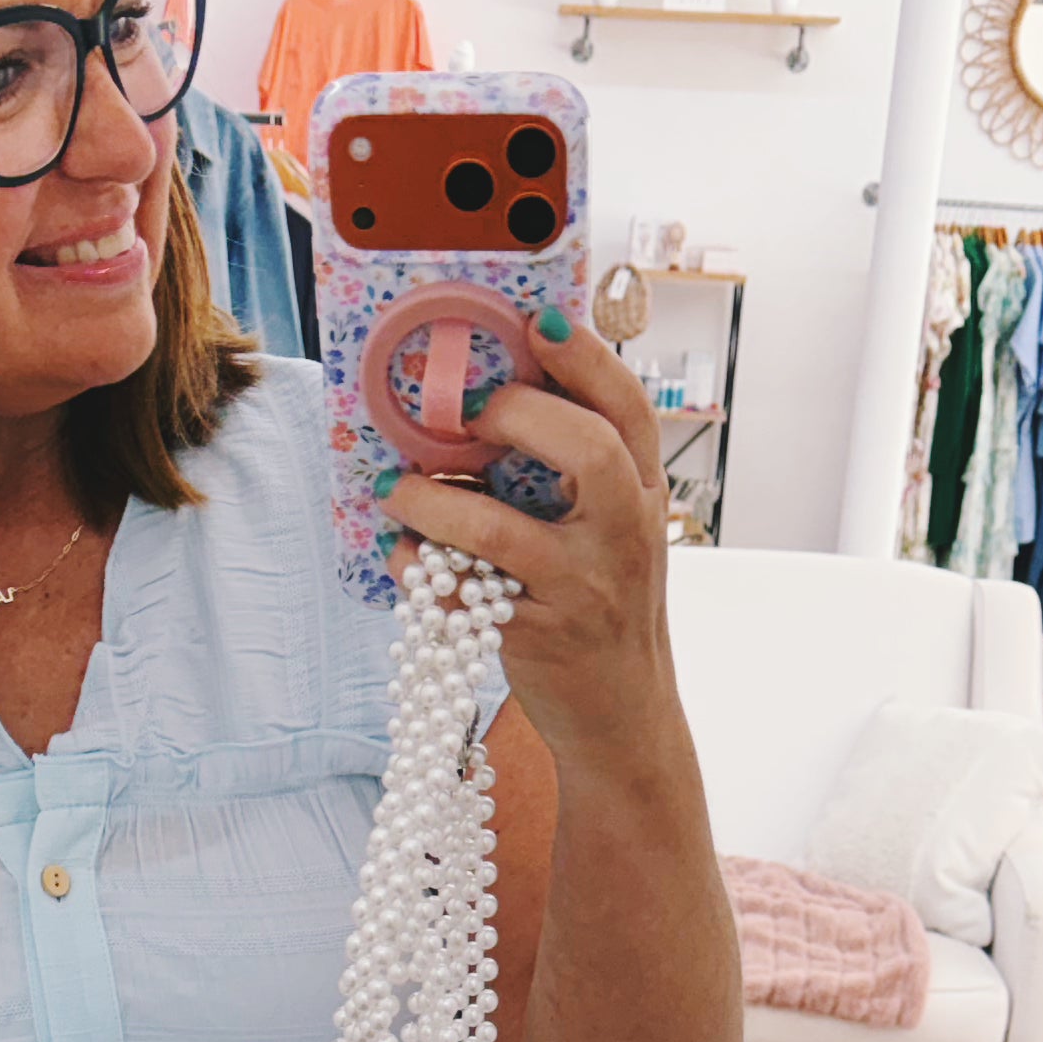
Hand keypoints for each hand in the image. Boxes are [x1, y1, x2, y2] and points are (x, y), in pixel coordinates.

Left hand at [387, 316, 674, 771]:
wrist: (624, 720)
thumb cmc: (605, 613)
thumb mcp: (615, 537)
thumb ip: (579, 479)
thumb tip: (496, 407)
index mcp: (647, 499)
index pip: (630, 410)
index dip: (587, 358)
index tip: (539, 321)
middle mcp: (626, 538)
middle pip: (589, 449)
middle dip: (517, 415)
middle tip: (467, 414)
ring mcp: (583, 590)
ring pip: (499, 529)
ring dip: (433, 500)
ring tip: (395, 488)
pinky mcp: (537, 638)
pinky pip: (460, 594)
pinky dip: (419, 569)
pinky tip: (402, 554)